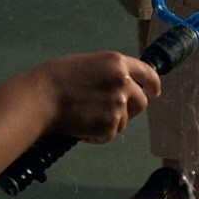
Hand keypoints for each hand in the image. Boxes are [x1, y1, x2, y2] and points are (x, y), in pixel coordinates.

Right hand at [41, 51, 158, 140]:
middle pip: (141, 102)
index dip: (153, 83)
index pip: (147, 73)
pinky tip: (81, 127)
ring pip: (124, 121)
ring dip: (109, 123)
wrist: (42, 98)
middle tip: (112, 114)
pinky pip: (109, 135)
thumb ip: (109, 74)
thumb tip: (122, 86)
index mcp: (117, 63)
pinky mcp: (110, 125)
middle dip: (130, 110)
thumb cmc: (57, 79)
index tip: (156, 91)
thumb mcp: (89, 65)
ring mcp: (118, 104)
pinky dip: (97, 136)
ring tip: (85, 118)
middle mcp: (123, 82)